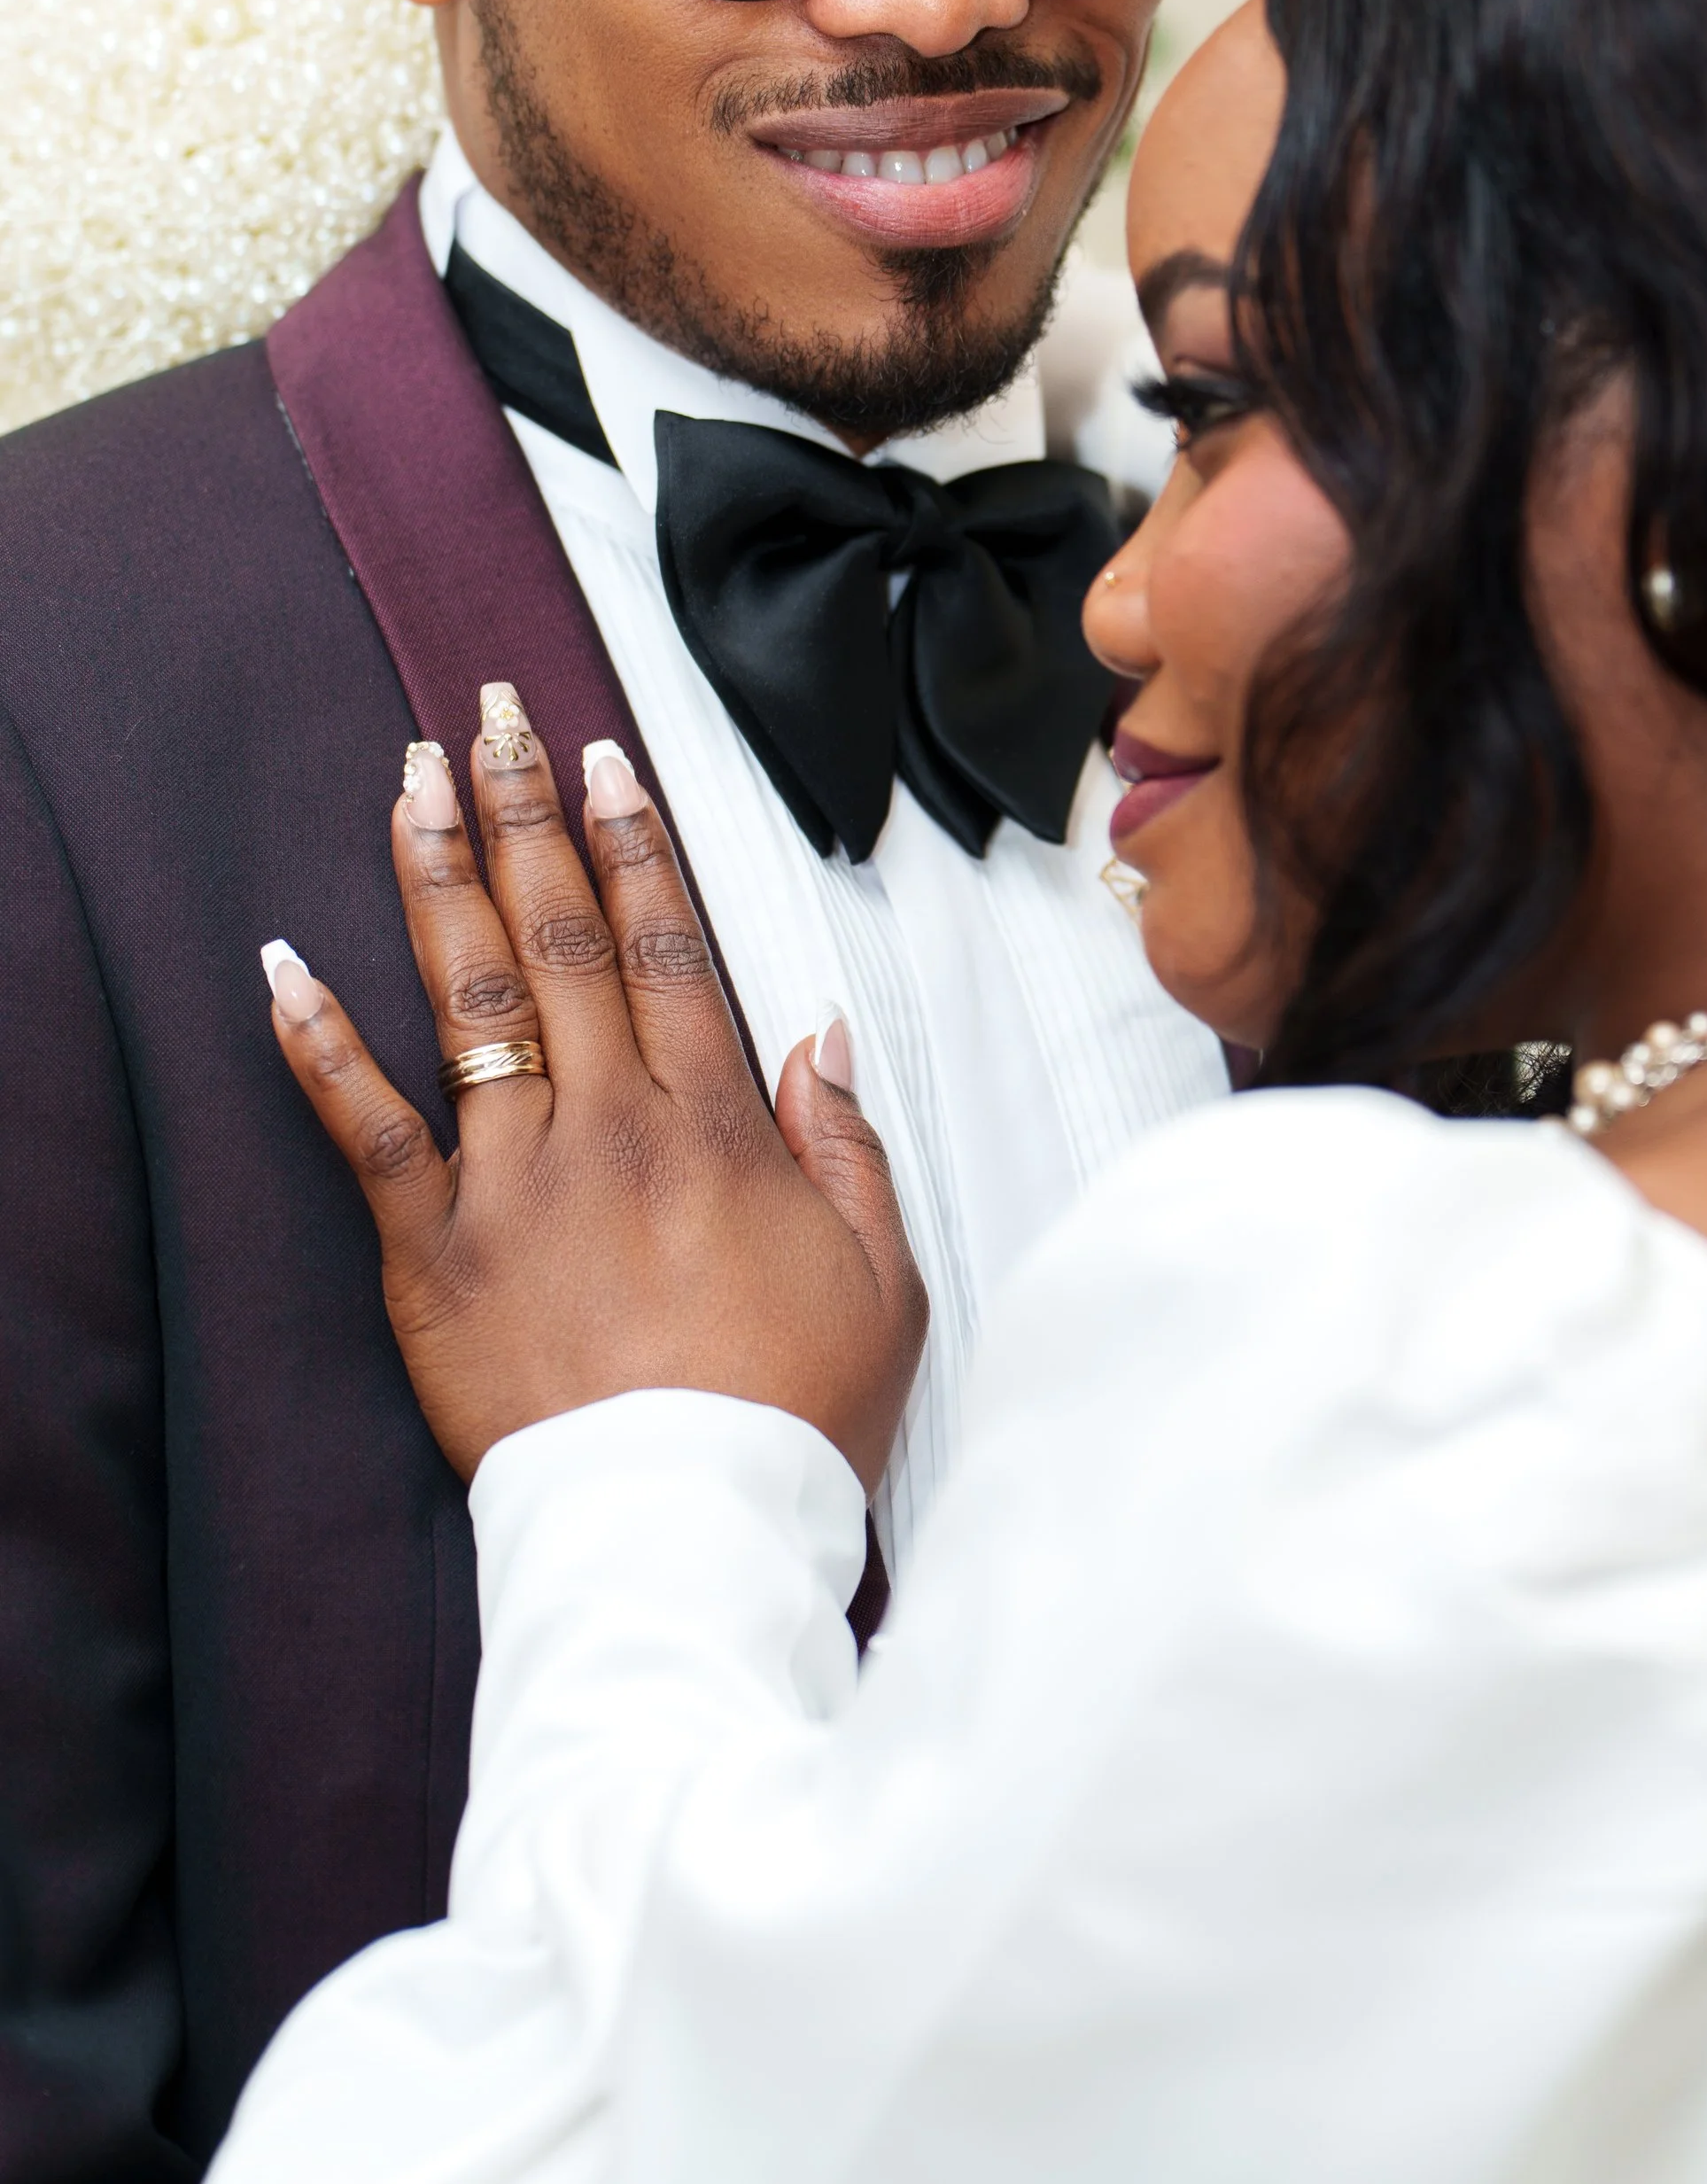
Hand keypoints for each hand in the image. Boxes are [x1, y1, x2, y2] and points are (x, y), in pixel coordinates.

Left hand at [261, 686, 927, 1487]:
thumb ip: (846, 1146)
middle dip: (526, 815)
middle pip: (560, 937)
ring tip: (413, 783)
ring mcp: (512, 1182)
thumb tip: (820, 1035)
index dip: (631, 844)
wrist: (686, 1534)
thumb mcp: (879, 1275)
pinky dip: (319, 1045)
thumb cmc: (789, 1415)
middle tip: (495, 717)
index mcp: (714, 1125)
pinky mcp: (431, 1255)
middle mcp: (608, 1125)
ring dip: (436, 877)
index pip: (666, 945)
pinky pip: (364, 1132)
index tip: (602, 763)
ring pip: (468, 999)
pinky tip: (282, 965)